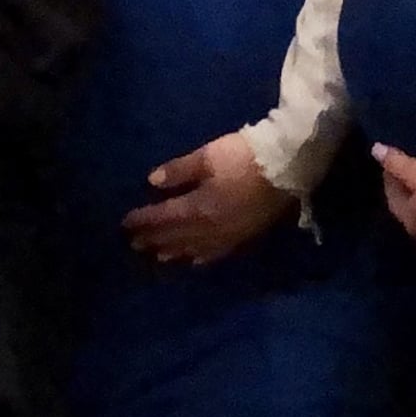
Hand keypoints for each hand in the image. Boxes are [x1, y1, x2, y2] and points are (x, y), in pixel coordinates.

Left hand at [122, 133, 291, 265]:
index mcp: (199, 208)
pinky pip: (218, 252)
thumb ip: (180, 171)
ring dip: (174, 251)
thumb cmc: (246, 157)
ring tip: (159, 255)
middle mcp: (210, 228)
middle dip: (154, 239)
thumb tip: (152, 182)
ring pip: (195, 248)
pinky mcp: (246, 235)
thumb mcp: (209, 156)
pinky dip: (202, 257)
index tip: (125, 223)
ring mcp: (229, 234)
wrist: (290, 165)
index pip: (164, 217)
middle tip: (134, 244)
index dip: (144, 220)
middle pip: (177, 236)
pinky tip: (195, 260)